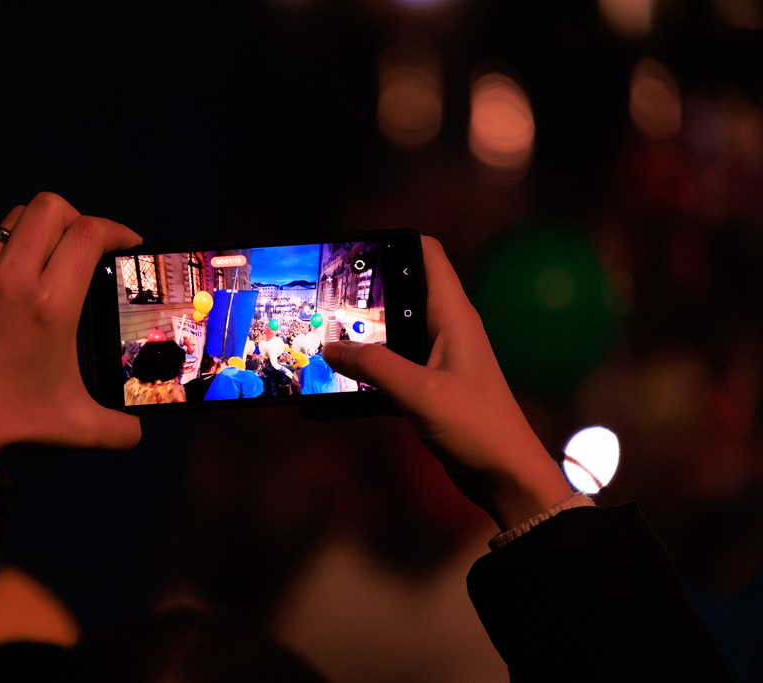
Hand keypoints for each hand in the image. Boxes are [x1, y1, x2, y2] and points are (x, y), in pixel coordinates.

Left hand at [0, 192, 141, 466]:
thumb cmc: (12, 423)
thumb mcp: (78, 427)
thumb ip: (120, 428)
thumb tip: (138, 430)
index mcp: (50, 305)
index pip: (88, 234)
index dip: (116, 229)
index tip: (127, 244)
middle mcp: (12, 280)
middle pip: (50, 207)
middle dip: (78, 218)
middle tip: (89, 246)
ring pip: (14, 221)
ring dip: (41, 232)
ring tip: (54, 261)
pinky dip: (9, 258)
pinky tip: (16, 291)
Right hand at [323, 236, 573, 530]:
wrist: (507, 478)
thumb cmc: (477, 427)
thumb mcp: (420, 392)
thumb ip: (374, 367)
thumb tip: (330, 347)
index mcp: (453, 317)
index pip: (427, 254)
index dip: (393, 243)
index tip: (353, 251)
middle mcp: (445, 331)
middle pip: (402, 292)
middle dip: (364, 294)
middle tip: (322, 297)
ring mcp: (436, 361)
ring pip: (392, 335)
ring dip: (360, 339)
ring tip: (317, 339)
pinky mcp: (428, 390)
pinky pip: (389, 374)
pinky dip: (364, 379)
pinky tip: (331, 392)